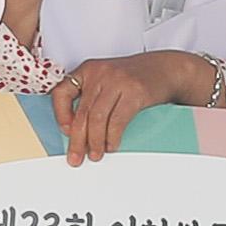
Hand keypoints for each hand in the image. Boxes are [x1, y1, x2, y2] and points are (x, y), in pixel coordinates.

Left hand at [54, 49, 209, 163]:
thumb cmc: (134, 78)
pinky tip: (112, 145)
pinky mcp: (134, 92)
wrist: (166, 69)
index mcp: (88, 70)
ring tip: (96, 154)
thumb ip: (91, 97)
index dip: (60, 115)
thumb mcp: (107, 80)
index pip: (61, 92)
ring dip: (95, 142)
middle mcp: (100, 73)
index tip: (65, 131)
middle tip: (75, 157)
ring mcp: (117, 81)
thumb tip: (77, 131)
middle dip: (77, 140)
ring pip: (97, 119)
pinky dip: (112, 137)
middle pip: (81, 112)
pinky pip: (117, 121)